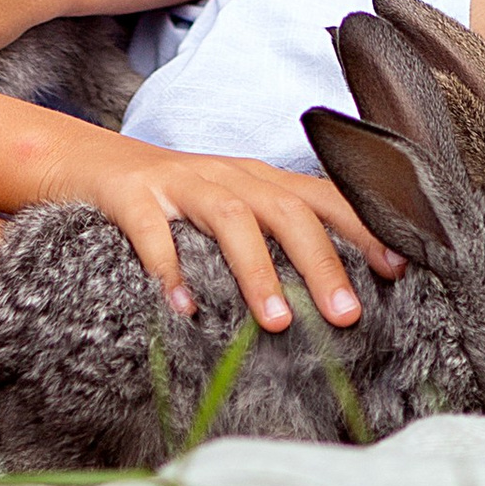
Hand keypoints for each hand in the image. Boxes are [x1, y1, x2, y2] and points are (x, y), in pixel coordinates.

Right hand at [53, 135, 403, 334]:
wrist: (82, 162)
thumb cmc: (170, 203)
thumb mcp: (228, 212)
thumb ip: (274, 241)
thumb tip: (341, 297)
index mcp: (257, 180)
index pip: (323, 195)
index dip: (363, 227)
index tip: (402, 267)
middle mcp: (225, 174)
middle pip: (286, 208)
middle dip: (322, 260)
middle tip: (348, 315)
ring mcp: (177, 181)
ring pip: (228, 215)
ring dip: (258, 268)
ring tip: (276, 322)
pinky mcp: (129, 195)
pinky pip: (152, 230)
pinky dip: (169, 268)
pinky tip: (182, 308)